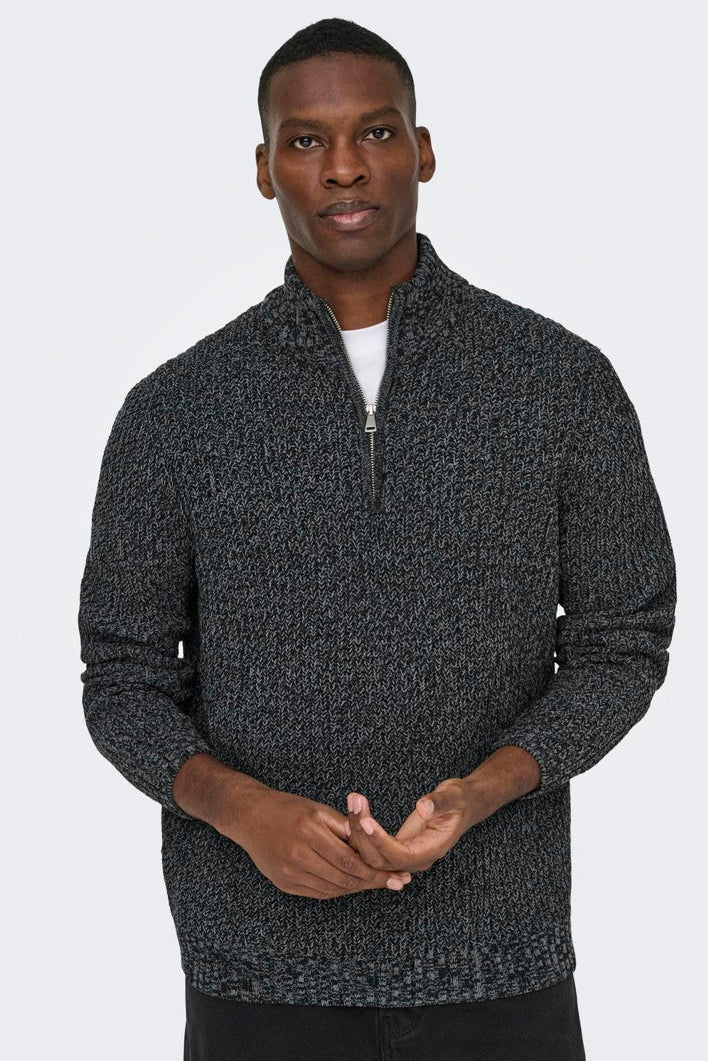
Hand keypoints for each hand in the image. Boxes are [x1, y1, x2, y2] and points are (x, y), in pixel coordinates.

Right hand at [233, 785, 412, 899]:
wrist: (249, 817)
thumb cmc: (286, 808)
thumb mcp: (317, 809)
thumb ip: (344, 826)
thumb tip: (371, 842)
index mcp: (309, 832)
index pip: (349, 860)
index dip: (374, 871)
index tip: (395, 875)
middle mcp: (298, 856)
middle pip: (343, 878)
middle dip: (372, 882)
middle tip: (395, 883)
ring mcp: (289, 874)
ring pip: (332, 889)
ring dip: (357, 888)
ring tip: (377, 884)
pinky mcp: (284, 884)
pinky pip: (318, 893)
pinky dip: (338, 890)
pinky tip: (351, 884)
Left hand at [346, 777, 491, 873]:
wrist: (464, 805)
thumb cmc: (460, 800)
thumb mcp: (454, 796)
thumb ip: (440, 803)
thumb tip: (423, 807)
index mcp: (432, 850)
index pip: (400, 856)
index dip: (381, 841)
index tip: (367, 821)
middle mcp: (417, 858)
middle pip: (381, 859)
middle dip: (364, 833)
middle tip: (354, 801)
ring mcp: (406, 855)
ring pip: (373, 855)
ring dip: (359, 830)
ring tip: (353, 800)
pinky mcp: (398, 846)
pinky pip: (374, 848)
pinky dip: (362, 832)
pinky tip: (354, 812)